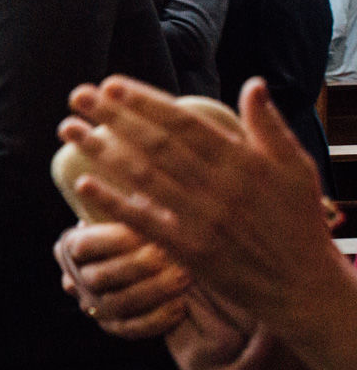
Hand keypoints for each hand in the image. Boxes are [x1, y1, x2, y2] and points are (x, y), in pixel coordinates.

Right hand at [53, 222, 190, 339]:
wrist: (150, 263)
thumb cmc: (142, 228)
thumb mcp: (135, 215)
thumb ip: (138, 210)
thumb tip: (146, 202)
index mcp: (70, 246)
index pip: (85, 245)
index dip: (116, 239)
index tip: (148, 232)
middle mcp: (74, 278)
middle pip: (99, 277)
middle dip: (137, 266)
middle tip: (169, 255)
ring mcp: (92, 306)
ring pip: (116, 304)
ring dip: (152, 291)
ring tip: (183, 277)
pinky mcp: (112, 326)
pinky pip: (131, 329)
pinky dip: (156, 319)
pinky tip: (180, 306)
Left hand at [55, 76, 346, 328]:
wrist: (301, 285)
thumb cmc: (298, 221)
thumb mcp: (297, 168)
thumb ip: (270, 126)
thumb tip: (252, 83)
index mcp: (244, 162)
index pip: (184, 124)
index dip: (145, 102)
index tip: (110, 85)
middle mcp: (219, 187)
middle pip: (155, 144)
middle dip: (113, 117)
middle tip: (77, 96)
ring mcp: (202, 219)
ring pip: (142, 177)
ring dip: (101, 151)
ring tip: (69, 129)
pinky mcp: (190, 250)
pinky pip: (144, 222)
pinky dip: (113, 202)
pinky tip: (84, 183)